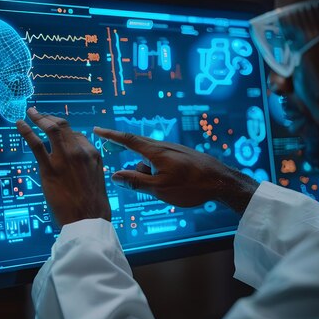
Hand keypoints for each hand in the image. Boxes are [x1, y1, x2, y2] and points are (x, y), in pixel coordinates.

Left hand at [16, 108, 110, 225]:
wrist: (88, 219)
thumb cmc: (94, 205)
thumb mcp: (97, 179)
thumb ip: (88, 166)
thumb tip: (78, 164)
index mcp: (93, 154)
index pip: (77, 135)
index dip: (64, 131)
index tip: (55, 130)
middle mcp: (79, 151)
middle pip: (64, 126)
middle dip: (50, 117)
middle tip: (40, 114)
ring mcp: (64, 158)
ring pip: (51, 129)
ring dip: (39, 117)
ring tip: (30, 112)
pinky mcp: (49, 169)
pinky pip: (36, 144)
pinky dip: (26, 131)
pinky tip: (19, 124)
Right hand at [93, 127, 258, 212]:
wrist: (221, 181)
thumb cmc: (190, 186)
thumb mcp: (159, 188)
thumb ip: (136, 182)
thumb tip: (115, 177)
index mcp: (155, 152)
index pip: (127, 140)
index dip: (111, 136)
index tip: (97, 129)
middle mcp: (163, 147)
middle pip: (137, 146)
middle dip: (123, 149)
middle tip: (110, 150)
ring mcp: (173, 151)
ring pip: (149, 159)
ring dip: (145, 170)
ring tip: (157, 188)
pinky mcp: (180, 157)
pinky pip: (160, 162)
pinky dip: (155, 171)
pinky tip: (167, 185)